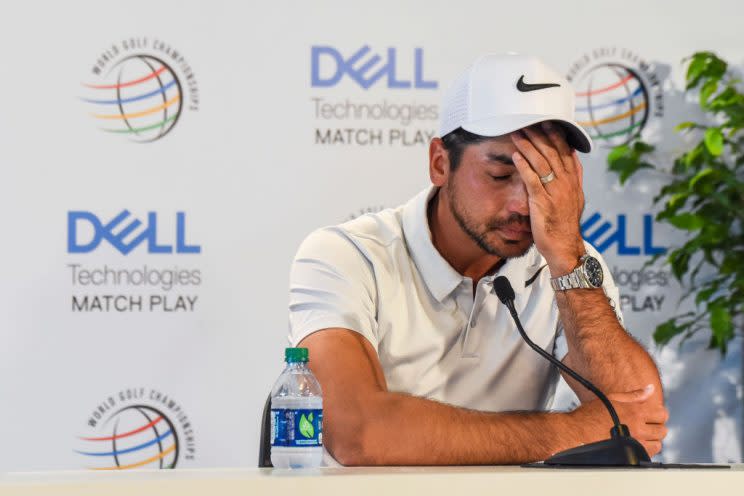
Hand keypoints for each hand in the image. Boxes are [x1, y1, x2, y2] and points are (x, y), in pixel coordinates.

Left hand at [510, 122, 585, 275]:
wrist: (565, 247)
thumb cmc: (565, 224)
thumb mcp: (575, 197)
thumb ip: (573, 176)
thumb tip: (572, 157)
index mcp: (572, 181)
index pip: (565, 152)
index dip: (557, 136)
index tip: (548, 123)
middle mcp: (565, 184)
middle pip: (552, 153)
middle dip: (540, 136)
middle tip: (528, 122)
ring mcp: (554, 192)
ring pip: (541, 163)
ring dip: (528, 146)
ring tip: (518, 134)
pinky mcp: (542, 202)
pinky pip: (532, 180)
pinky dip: (523, 166)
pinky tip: (515, 156)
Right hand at [569, 384, 668, 456]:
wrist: (577, 432)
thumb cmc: (590, 415)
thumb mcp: (612, 398)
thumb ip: (634, 394)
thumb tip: (650, 388)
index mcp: (635, 412)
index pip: (662, 414)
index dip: (658, 413)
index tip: (652, 414)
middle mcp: (638, 428)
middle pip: (662, 430)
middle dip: (656, 427)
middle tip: (646, 425)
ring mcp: (635, 443)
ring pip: (657, 444)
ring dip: (652, 439)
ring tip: (641, 435)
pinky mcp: (630, 455)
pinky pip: (648, 455)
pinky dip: (645, 450)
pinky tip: (636, 444)